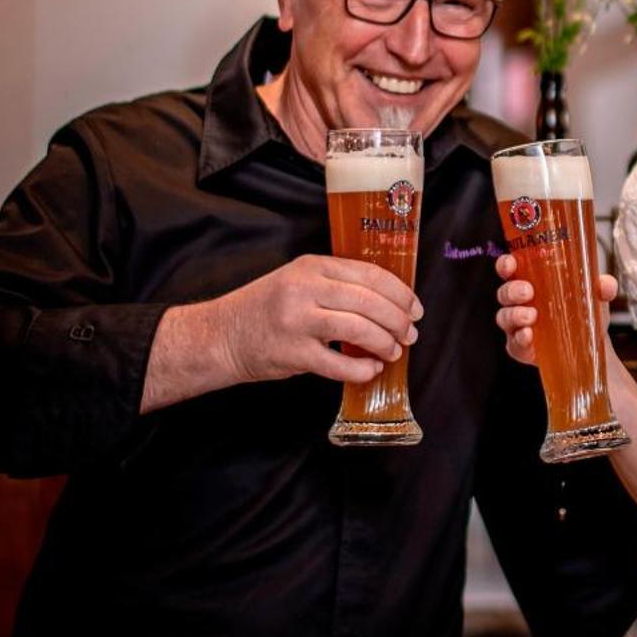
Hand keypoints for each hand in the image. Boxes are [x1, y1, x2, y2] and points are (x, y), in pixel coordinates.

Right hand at [209, 254, 421, 385]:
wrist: (220, 336)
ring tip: (393, 351)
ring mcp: (297, 321)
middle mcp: (305, 289)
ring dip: (385, 343)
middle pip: (370, 301)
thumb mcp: (298, 281)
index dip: (401, 293)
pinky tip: (370, 369)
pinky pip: (339, 364)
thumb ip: (338, 284)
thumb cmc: (266, 309)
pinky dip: (362, 369)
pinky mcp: (292, 353)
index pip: (370, 274)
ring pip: (359, 329)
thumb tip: (390, 302)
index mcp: (312, 267)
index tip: (415, 308)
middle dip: (398, 320)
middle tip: (410, 334)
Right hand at [494, 254, 615, 365]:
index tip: (510, 264)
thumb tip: (606, 284)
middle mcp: (520, 303)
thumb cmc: (584, 312)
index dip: (505, 265)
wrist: (590, 346)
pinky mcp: (520, 347)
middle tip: (528, 292)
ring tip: (531, 316)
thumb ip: (603, 287)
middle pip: (504, 293)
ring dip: (514, 315)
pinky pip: (513, 343)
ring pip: (504, 317)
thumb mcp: (596, 297)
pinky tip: (529, 336)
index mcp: (532, 282)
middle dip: (512, 291)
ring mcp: (517, 326)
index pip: (510, 269)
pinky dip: (519, 339)